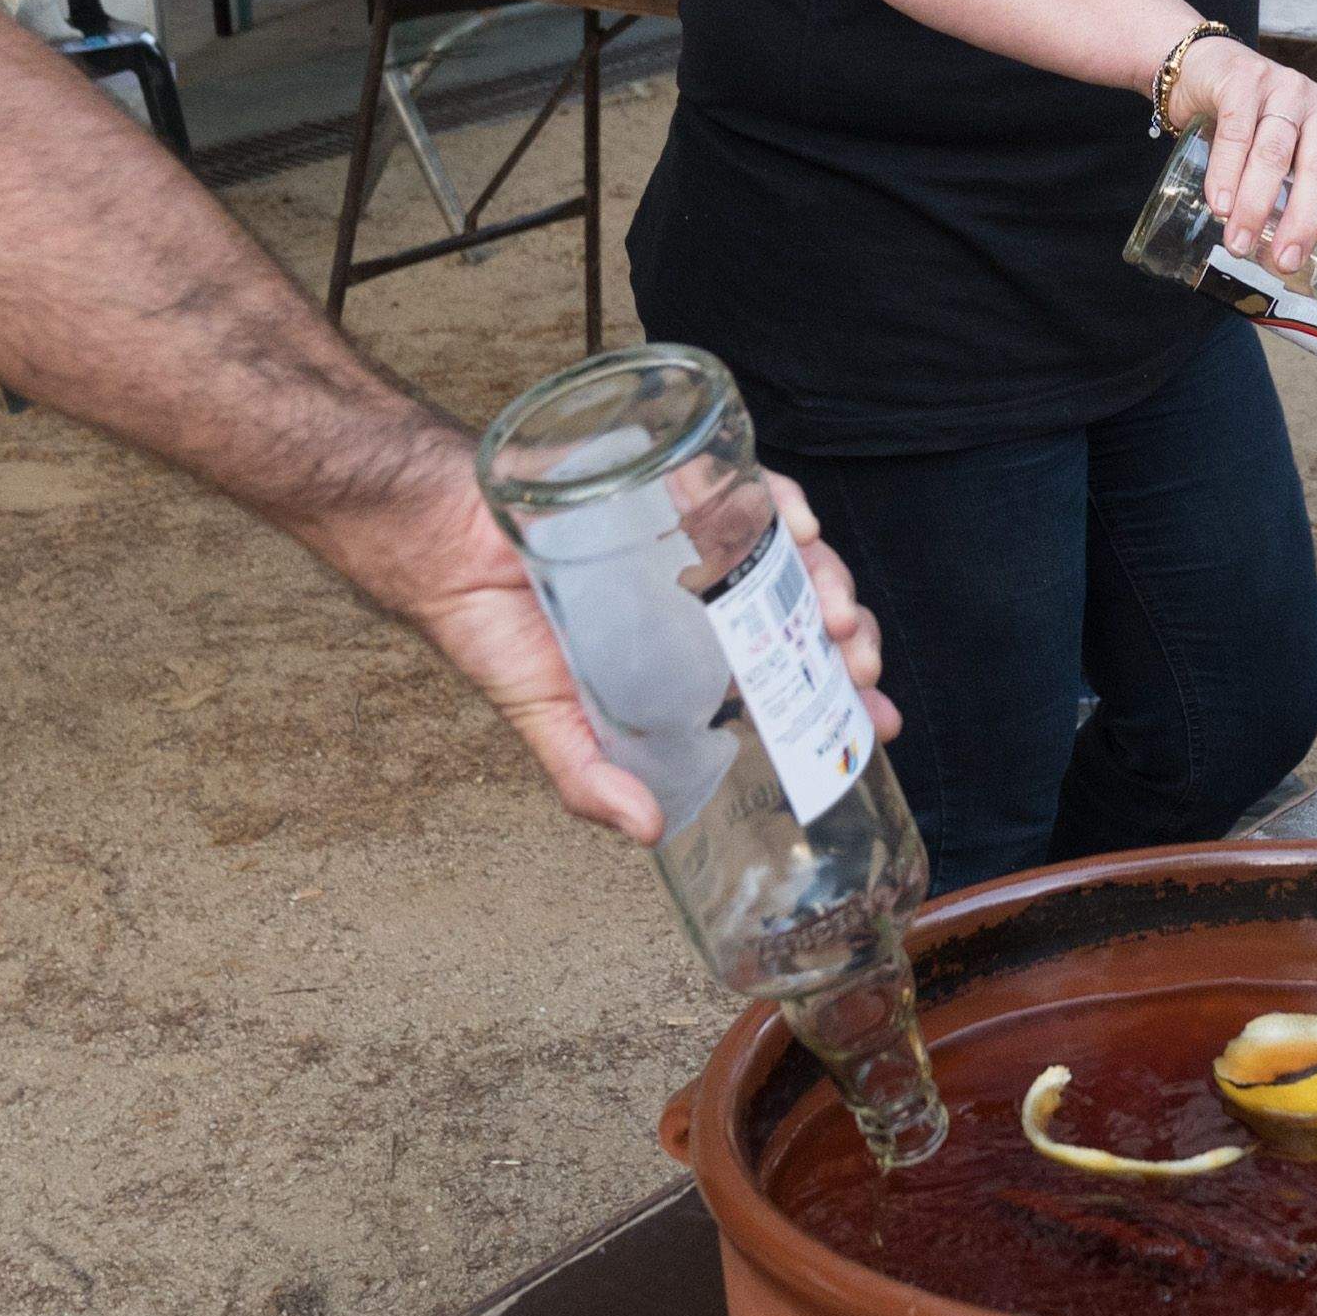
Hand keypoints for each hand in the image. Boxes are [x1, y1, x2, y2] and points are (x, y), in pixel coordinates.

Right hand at [376, 467, 886, 846]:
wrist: (438, 543)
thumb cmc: (495, 628)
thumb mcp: (546, 718)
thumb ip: (588, 775)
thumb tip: (646, 832)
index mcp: (691, 655)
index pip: (786, 676)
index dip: (840, 699)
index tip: (878, 724)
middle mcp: (706, 595)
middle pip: (805, 615)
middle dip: (847, 643)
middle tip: (857, 667)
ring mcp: (695, 535)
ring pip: (792, 554)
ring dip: (828, 580)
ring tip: (835, 614)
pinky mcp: (674, 482)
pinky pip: (747, 486)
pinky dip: (783, 502)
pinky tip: (800, 527)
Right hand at [1169, 37, 1316, 272]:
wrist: (1204, 69)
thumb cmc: (1248, 124)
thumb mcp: (1281, 157)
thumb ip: (1290, 195)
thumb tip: (1286, 258)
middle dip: (1303, 221)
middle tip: (1283, 260)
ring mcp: (1283, 89)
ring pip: (1275, 155)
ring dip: (1256, 205)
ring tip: (1239, 242)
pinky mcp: (1244, 80)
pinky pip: (1237, 132)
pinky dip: (1227, 173)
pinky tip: (1219, 203)